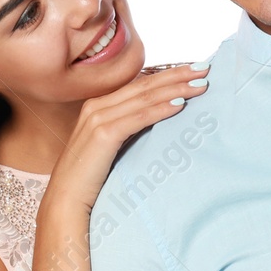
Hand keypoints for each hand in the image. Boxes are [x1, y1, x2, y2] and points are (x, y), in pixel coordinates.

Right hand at [48, 63, 209, 211]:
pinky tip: (181, 105)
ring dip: (175, 88)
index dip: (167, 74)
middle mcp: (96, 106)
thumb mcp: (110, 148)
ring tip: (201, 84)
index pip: (139, 84)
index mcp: (98, 106)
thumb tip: (158, 121)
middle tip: (204, 68)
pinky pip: (138, 117)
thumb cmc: (89, 180)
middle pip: (144, 85)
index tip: (193, 69)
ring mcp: (97, 118)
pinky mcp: (103, 134)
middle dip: (177, 75)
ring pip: (144, 97)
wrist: (65, 202)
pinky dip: (161, 109)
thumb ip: (127, 130)